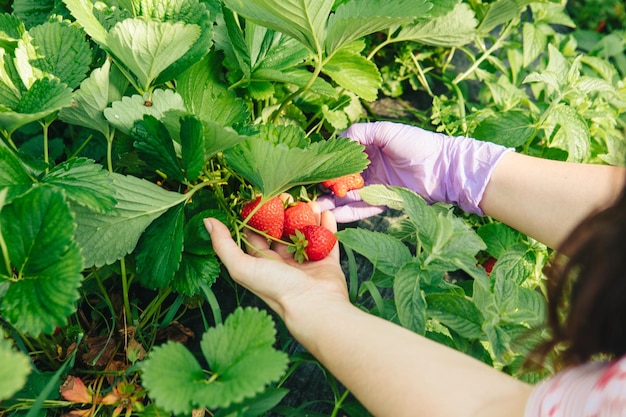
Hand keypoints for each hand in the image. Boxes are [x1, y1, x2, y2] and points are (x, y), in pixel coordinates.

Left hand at [203, 205, 348, 319]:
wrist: (313, 304)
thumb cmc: (276, 288)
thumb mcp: (242, 267)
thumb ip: (224, 245)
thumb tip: (208, 221)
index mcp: (262, 263)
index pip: (257, 234)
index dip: (257, 216)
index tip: (261, 196)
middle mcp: (283, 262)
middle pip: (282, 230)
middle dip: (284, 212)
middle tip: (288, 194)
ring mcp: (306, 261)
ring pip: (305, 232)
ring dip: (308, 216)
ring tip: (311, 202)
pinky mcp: (326, 262)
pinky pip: (327, 239)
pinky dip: (327, 225)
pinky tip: (326, 212)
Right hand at [318, 121, 511, 221]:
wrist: (442, 168)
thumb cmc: (417, 144)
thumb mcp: (386, 131)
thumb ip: (361, 132)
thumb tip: (338, 140)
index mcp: (369, 149)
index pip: (342, 157)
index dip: (328, 163)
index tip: (312, 169)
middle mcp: (369, 168)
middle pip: (341, 179)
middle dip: (325, 186)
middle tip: (307, 192)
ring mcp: (375, 186)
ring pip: (348, 196)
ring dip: (332, 203)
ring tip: (314, 208)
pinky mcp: (383, 201)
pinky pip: (362, 209)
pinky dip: (348, 213)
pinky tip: (334, 216)